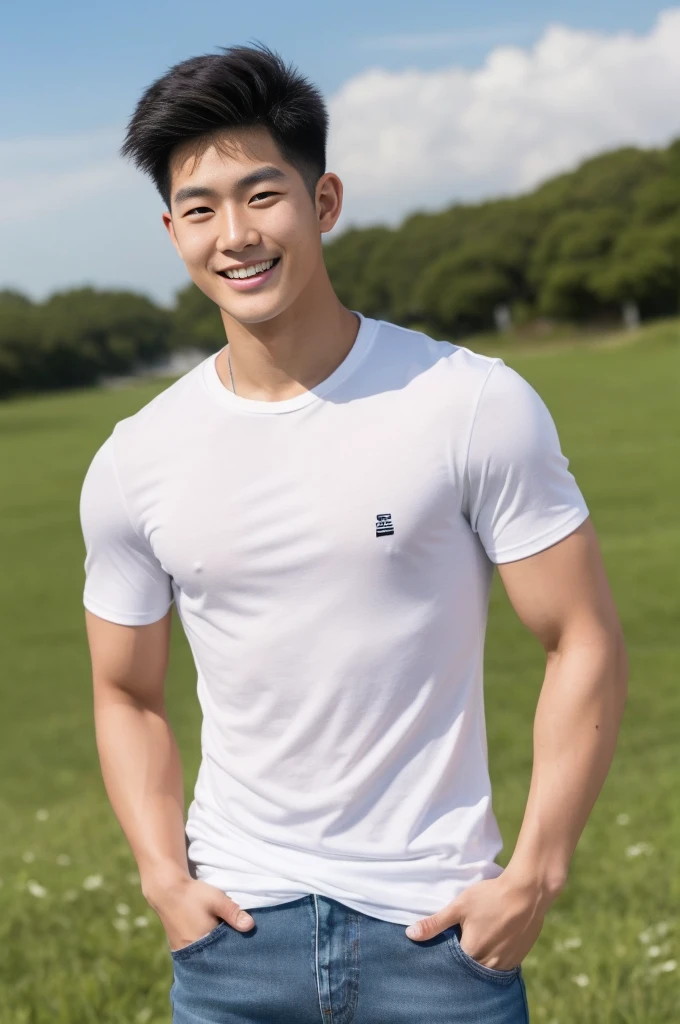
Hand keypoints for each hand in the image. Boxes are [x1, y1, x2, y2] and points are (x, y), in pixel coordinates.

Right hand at [144, 874, 254, 951]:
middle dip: (226, 953)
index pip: (223, 956)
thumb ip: (233, 913)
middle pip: (213, 957)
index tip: (246, 949)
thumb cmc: (193, 895)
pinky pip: (196, 951)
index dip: (235, 952)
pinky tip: (213, 940)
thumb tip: (250, 926)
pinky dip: (206, 947)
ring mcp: (183, 950)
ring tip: (228, 942)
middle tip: (239, 946)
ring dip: (215, 950)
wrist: (167, 890)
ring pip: (204, 954)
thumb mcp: (216, 900)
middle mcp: (190, 952)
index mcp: (201, 944)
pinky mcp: (179, 945)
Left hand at [404, 873, 547, 970]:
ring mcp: (506, 963)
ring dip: (479, 957)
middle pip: (468, 968)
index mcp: (472, 953)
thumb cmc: (491, 896)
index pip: (451, 963)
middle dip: (462, 957)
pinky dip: (494, 956)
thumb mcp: (459, 906)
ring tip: (478, 937)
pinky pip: (500, 965)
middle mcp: (489, 964)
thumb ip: (435, 923)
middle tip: (463, 936)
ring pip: (485, 968)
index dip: (446, 952)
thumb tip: (410, 935)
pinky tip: (492, 939)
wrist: (528, 891)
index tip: (447, 940)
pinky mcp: (518, 958)